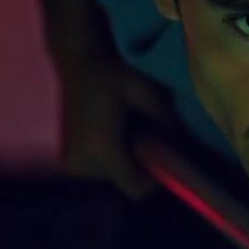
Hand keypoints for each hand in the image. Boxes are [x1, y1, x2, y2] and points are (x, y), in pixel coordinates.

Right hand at [57, 60, 178, 198]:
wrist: (77, 60)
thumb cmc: (112, 72)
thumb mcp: (147, 92)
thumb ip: (166, 122)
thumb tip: (179, 147)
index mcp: (101, 150)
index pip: (135, 189)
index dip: (156, 180)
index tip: (166, 157)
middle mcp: (82, 163)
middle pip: (125, 183)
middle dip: (142, 165)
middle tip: (150, 137)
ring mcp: (72, 163)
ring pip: (114, 177)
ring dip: (128, 160)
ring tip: (131, 131)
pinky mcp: (69, 159)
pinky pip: (102, 169)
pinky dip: (115, 156)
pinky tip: (116, 132)